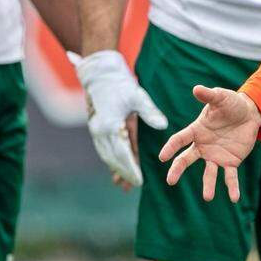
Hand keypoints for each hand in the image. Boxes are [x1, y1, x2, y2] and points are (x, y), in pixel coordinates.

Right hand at [69, 50, 168, 188]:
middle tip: (132, 187)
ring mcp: (96, 130)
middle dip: (123, 173)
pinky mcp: (96, 128)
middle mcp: (101, 131)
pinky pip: (104, 148)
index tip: (139, 182)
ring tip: (122, 184)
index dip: (131, 169)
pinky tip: (115, 168)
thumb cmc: (121, 84)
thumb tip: (163, 126)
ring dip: (115, 169)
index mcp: (111, 125)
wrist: (100, 73)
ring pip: (107, 155)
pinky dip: (110, 160)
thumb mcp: (137, 96)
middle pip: (113, 158)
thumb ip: (150, 113)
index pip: (123, 153)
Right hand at [158, 86, 260, 202]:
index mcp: (197, 130)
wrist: (249, 113)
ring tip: (208, 197)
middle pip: (186, 159)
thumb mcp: (221, 97)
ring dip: (208, 185)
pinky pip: (230, 176)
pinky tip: (235, 198)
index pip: (180, 139)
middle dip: (177, 170)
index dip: (170, 148)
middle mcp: (203, 146)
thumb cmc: (231, 104)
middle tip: (170, 181)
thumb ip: (209, 95)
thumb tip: (196, 88)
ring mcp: (216, 156)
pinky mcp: (231, 162)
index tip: (162, 157)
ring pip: (209, 173)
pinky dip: (232, 187)